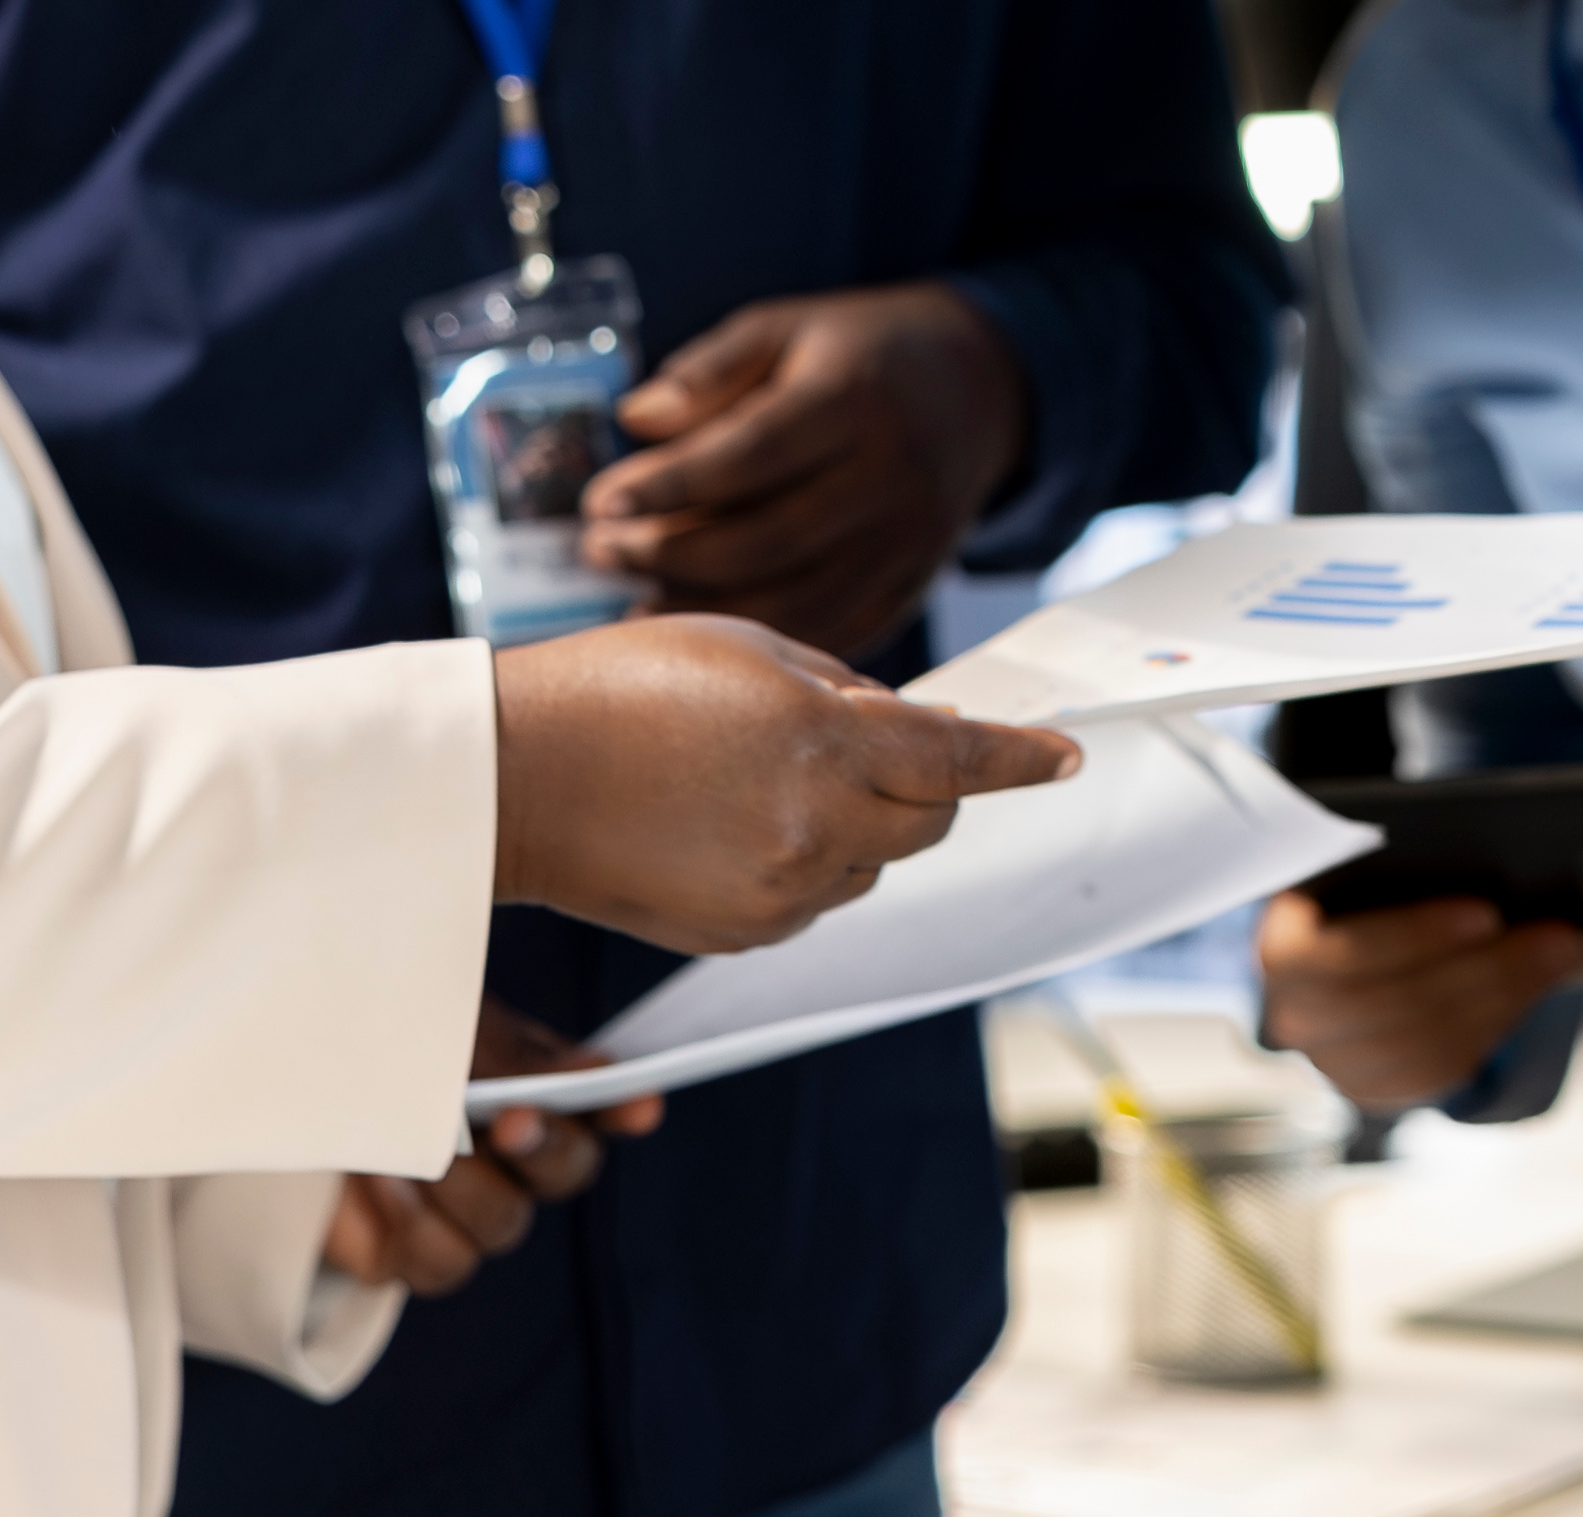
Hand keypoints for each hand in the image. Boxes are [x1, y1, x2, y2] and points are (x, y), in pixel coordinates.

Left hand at [322, 1000, 665, 1296]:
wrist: (295, 1096)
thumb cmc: (383, 1055)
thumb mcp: (449, 1037)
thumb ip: (516, 1062)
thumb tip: (598, 1076)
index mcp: (539, 1094)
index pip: (605, 1107)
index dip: (626, 1111)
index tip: (640, 1106)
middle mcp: (521, 1161)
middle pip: (567, 1171)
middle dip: (543, 1146)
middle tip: (512, 1120)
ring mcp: (474, 1213)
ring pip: (503, 1225)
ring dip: (458, 1186)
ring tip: (407, 1148)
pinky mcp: (419, 1257)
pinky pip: (440, 1265)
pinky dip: (411, 1224)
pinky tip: (380, 1182)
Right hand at [488, 610, 1077, 953]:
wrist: (517, 780)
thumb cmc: (622, 687)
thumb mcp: (748, 647)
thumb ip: (849, 690)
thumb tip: (921, 727)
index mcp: (823, 742)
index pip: (958, 761)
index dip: (1021, 759)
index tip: (1065, 757)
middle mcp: (816, 828)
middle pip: (930, 820)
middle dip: (922, 783)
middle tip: (857, 743)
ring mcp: (782, 892)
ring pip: (873, 861)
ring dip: (856, 821)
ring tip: (758, 775)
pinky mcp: (746, 935)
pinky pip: (816, 897)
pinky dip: (805, 860)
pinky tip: (731, 822)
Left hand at [584, 284, 1032, 661]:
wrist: (978, 388)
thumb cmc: (861, 353)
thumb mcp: (786, 329)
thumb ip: (711, 370)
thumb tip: (636, 419)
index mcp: (855, 400)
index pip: (749, 454)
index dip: (669, 485)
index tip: (601, 500)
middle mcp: (890, 476)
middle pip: (766, 538)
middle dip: (669, 552)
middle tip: (600, 551)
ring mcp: (908, 540)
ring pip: (797, 599)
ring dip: (705, 609)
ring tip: (633, 599)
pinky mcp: (914, 583)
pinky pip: (833, 630)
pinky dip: (764, 638)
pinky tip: (704, 628)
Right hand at [1252, 888, 1582, 1114]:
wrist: (1331, 944)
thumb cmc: (1355, 886)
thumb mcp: (1361, 867)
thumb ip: (1399, 862)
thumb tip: (1499, 856)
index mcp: (1281, 948)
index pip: (1343, 953)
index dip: (1416, 936)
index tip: (1487, 912)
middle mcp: (1294, 1017)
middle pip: (1399, 1007)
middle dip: (1487, 970)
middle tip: (1562, 937)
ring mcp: (1332, 1062)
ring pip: (1427, 1045)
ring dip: (1506, 998)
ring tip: (1564, 955)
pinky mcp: (1371, 1089)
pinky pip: (1439, 1072)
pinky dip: (1493, 1030)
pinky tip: (1534, 991)